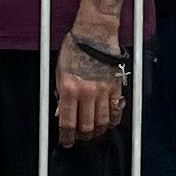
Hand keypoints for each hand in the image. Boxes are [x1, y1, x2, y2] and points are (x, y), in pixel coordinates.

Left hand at [57, 19, 127, 144]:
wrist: (94, 33)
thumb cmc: (75, 49)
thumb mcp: (60, 72)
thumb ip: (61, 94)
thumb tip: (62, 113)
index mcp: (69, 88)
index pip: (68, 122)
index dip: (67, 137)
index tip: (67, 142)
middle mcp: (87, 92)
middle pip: (87, 126)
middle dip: (83, 136)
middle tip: (80, 136)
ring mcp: (103, 90)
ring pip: (103, 122)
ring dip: (98, 131)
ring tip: (94, 132)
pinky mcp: (116, 87)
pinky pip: (116, 110)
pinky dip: (113, 121)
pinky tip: (108, 123)